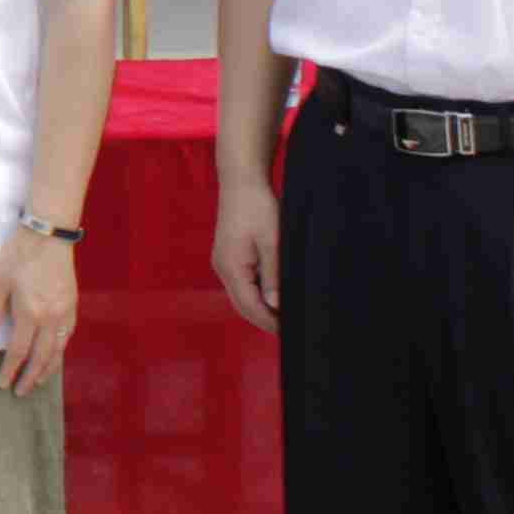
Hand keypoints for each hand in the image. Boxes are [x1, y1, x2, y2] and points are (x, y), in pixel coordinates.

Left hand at [0, 225, 79, 394]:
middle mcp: (51, 318)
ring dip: (48, 369)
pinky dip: (60, 352)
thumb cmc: (19, 255)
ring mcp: (65, 313)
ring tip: (38, 381)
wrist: (49, 235)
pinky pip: (68, 337)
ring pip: (58, 350)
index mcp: (30, 312)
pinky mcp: (73, 306)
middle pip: (41, 357)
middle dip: (31, 377)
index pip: (19, 351)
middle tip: (21, 392)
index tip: (3, 383)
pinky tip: (54, 356)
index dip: (10, 369)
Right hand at [211, 173, 283, 332]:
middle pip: (242, 306)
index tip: (290, 331)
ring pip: (241, 296)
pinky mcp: (228, 257)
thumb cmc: (257, 208)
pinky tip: (273, 294)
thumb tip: (277, 305)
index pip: (250, 307)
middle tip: (291, 328)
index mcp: (231, 267)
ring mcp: (223, 263)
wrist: (241, 182)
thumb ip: (274, 276)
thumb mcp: (273, 243)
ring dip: (260, 308)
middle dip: (264, 319)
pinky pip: (241, 284)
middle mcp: (222, 269)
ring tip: (285, 313)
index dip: (270, 322)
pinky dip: (256, 295)